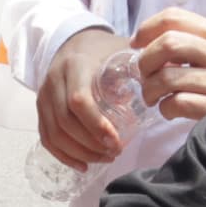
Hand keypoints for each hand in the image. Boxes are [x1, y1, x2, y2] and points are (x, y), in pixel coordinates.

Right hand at [38, 26, 128, 166]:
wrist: (75, 41)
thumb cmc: (104, 50)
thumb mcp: (122, 51)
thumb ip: (140, 67)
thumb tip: (165, 86)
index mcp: (75, 65)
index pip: (78, 101)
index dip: (96, 126)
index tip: (117, 142)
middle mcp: (54, 80)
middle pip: (65, 122)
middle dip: (90, 145)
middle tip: (115, 153)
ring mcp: (43, 95)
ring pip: (55, 134)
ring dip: (80, 153)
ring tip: (104, 158)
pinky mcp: (40, 108)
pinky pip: (46, 138)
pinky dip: (63, 155)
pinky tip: (83, 165)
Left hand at [131, 9, 205, 123]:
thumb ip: (202, 40)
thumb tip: (159, 43)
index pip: (174, 17)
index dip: (147, 28)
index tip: (136, 43)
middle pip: (167, 44)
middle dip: (145, 60)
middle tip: (143, 74)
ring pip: (166, 78)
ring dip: (150, 89)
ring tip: (153, 96)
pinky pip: (178, 104)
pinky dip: (166, 109)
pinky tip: (170, 110)